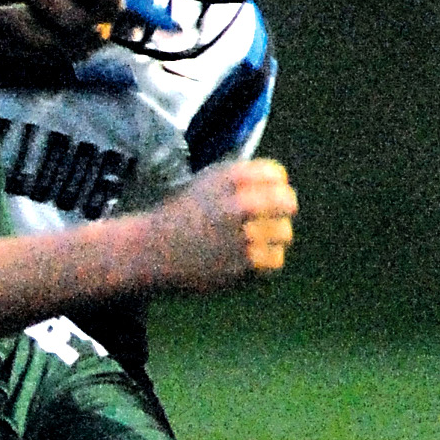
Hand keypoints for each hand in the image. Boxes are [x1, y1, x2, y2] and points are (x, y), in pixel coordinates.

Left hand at [0, 0, 123, 51]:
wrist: (75, 6)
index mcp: (109, 0)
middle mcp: (94, 29)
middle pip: (75, 22)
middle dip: (52, 4)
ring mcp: (69, 48)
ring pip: (48, 45)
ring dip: (26, 28)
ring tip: (2, 10)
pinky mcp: (46, 60)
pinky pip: (26, 56)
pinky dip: (8, 42)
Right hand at [147, 158, 297, 288]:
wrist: (152, 251)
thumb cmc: (180, 216)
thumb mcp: (205, 182)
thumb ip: (241, 179)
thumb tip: (279, 183)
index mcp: (231, 178)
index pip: (277, 175)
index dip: (276, 186)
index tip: (270, 195)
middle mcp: (239, 203)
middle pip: (287, 202)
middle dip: (282, 210)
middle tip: (274, 220)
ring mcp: (242, 234)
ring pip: (283, 233)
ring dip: (273, 238)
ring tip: (255, 243)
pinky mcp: (243, 264)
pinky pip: (275, 259)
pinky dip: (265, 261)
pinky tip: (249, 260)